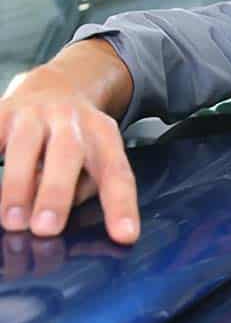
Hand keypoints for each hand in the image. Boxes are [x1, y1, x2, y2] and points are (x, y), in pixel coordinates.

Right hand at [0, 52, 138, 244]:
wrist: (55, 86)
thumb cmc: (77, 140)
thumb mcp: (94, 159)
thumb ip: (84, 187)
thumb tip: (57, 219)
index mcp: (103, 135)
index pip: (116, 172)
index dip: (121, 205)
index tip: (125, 236)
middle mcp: (71, 120)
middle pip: (68, 154)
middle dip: (56, 193)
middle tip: (46, 229)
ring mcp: (34, 114)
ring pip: (25, 145)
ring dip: (17, 185)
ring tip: (12, 220)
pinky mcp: (2, 112)